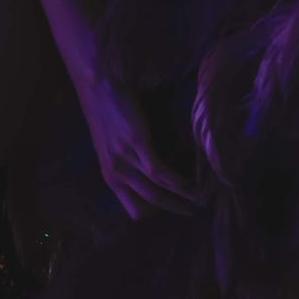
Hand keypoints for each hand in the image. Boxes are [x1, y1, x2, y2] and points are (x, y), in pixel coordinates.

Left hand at [77, 71, 196, 219]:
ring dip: (181, 202)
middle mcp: (115, 173)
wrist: (99, 86)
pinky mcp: (136, 144)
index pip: (135, 211)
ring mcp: (124, 160)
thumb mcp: (115, 147)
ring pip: (156, 195)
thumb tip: (159, 174)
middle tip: (195, 211)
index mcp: (110, 177)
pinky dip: (179, 184)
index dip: (156, 212)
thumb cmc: (109, 112)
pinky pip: (160, 173)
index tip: (175, 205)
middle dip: (173, 211)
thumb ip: (131, 164)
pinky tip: (192, 185)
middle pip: (147, 208)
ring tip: (200, 201)